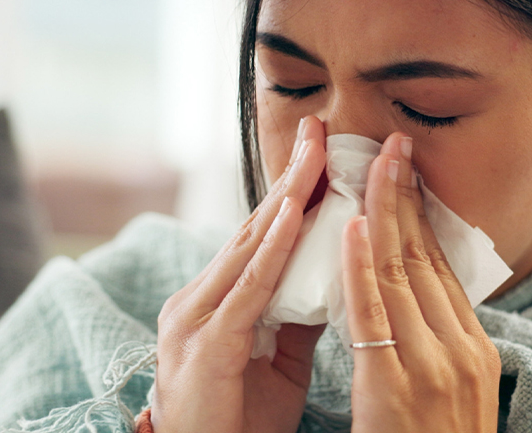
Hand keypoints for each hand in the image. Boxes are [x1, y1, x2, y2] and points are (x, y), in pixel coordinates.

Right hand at [152, 116, 328, 432]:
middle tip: (320, 128)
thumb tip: (336, 272)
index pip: (262, 235)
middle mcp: (198, 298)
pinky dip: (272, 247)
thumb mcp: (278, 358)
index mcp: (216, 301)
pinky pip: (247, 287)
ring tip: (315, 153)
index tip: (323, 149)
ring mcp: (195, 317)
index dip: (293, 192)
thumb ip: (299, 312)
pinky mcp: (206, 344)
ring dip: (286, 197)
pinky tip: (292, 214)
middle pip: (254, 227)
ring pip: (250, 245)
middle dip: (291, 177)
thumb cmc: (238, 421)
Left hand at [341, 133, 500, 432]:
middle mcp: (461, 349)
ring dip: (384, 212)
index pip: (442, 267)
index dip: (421, 215)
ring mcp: (433, 367)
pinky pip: (376, 315)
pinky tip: (352, 225)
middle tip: (390, 143)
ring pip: (403, 273)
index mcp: (474, 349)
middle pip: (427, 258)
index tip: (404, 172)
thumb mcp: (450, 394)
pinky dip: (363, 266)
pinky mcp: (398, 387)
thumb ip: (435, 347)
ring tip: (369, 162)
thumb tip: (416, 302)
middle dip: (406, 196)